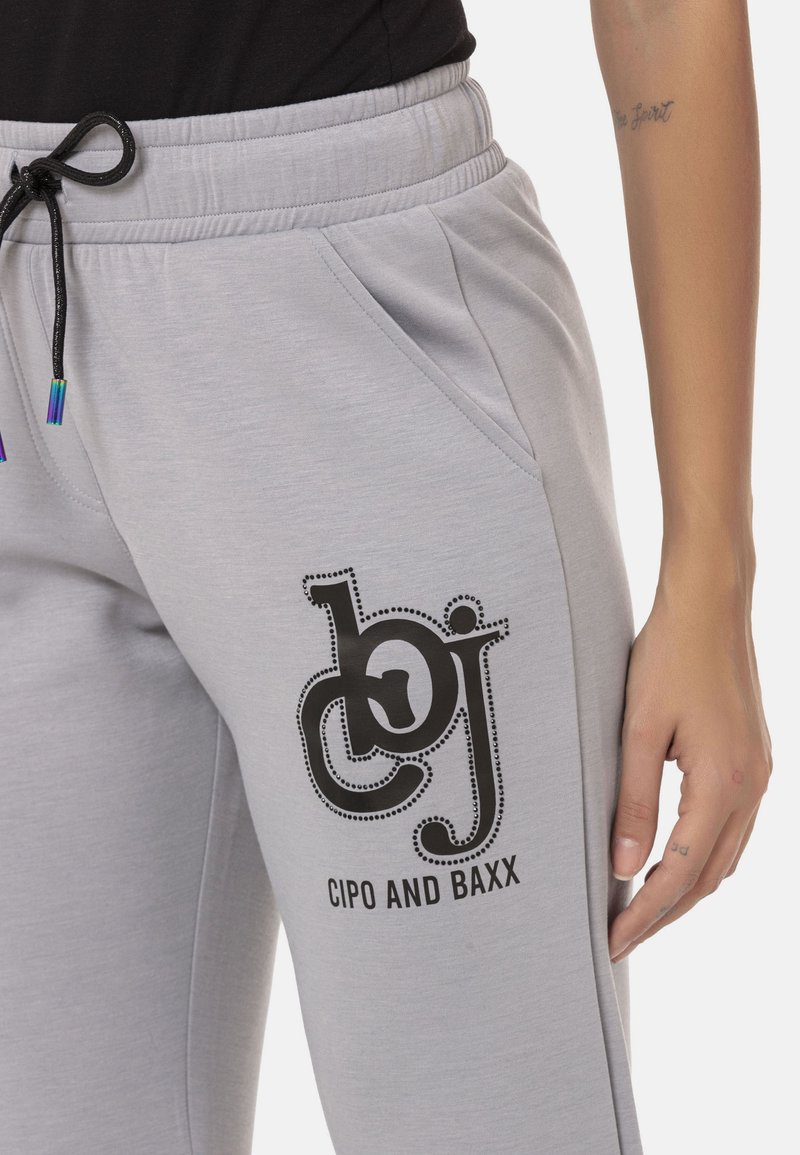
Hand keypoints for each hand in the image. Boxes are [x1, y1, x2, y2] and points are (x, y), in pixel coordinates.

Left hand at [608, 552, 771, 962]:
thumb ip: (633, 801)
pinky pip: (732, 831)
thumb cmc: (670, 658)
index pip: (679, 874)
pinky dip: (702, 859)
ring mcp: (758, 776)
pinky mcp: (753, 761)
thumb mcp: (638, 729)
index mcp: (723, 786)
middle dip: (664, 915)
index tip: (613, 943)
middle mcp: (751, 789)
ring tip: (641, 911)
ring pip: (723, 859)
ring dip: (684, 891)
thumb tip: (624, 867)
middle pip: (707, 878)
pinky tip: (673, 862)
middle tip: (621, 941)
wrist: (712, 606)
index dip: (645, 914)